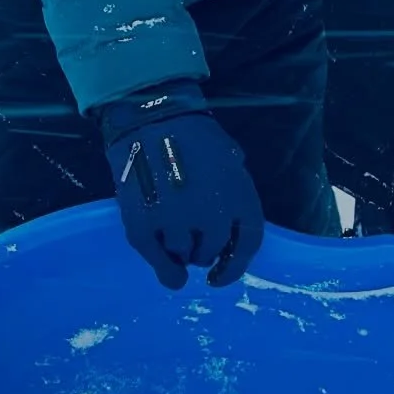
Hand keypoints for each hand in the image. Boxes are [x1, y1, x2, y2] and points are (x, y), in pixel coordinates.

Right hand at [96, 82, 264, 289]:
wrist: (150, 118)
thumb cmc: (194, 134)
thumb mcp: (230, 159)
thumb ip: (234, 192)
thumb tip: (230, 223)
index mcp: (239, 196)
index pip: (248, 242)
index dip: (238, 264)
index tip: (224, 273)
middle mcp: (213, 216)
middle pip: (213, 251)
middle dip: (205, 251)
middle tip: (194, 242)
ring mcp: (177, 223)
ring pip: (185, 256)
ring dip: (182, 251)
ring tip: (173, 233)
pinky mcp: (145, 228)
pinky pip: (161, 264)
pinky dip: (167, 274)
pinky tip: (171, 276)